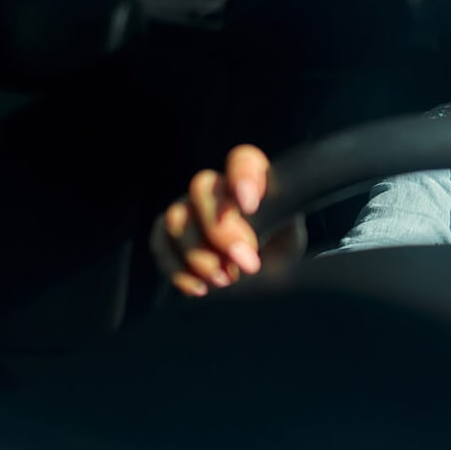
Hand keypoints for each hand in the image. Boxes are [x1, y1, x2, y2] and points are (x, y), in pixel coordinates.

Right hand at [150, 145, 305, 295]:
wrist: (261, 278)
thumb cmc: (279, 252)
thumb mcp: (290, 238)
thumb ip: (279, 226)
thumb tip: (252, 229)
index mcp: (252, 180)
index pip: (243, 160)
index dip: (242, 176)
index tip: (250, 206)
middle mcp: (217, 188)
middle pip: (202, 187)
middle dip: (220, 229)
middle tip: (247, 263)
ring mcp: (189, 209)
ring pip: (176, 218)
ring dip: (198, 254)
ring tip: (226, 280)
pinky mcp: (168, 235)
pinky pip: (160, 244)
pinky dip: (177, 270)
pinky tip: (201, 289)